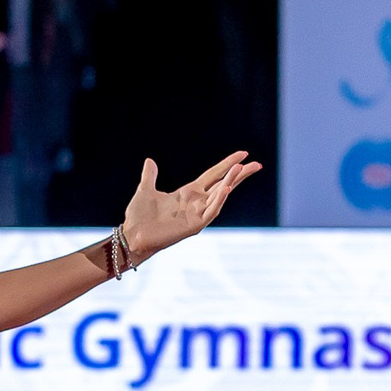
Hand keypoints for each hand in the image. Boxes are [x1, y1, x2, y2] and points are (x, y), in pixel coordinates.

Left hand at [121, 151, 262, 257]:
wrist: (132, 235)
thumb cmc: (139, 217)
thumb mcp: (146, 190)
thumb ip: (150, 176)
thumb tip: (150, 161)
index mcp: (188, 193)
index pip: (213, 175)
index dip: (227, 164)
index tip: (243, 154)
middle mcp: (196, 202)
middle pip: (223, 184)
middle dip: (240, 174)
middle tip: (258, 164)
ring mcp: (197, 214)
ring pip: (219, 195)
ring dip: (231, 182)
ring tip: (241, 169)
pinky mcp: (194, 226)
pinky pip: (210, 211)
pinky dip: (219, 200)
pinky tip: (226, 188)